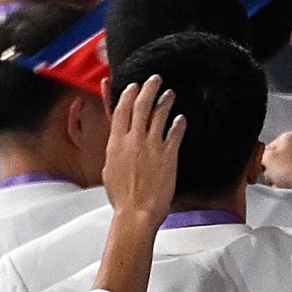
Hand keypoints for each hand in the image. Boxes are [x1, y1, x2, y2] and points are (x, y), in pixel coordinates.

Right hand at [102, 74, 184, 221]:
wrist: (136, 212)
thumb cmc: (122, 196)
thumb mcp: (109, 169)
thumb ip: (115, 151)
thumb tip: (118, 143)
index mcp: (115, 143)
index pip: (120, 111)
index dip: (127, 95)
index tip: (132, 86)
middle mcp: (132, 140)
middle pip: (140, 106)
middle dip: (148, 89)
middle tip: (155, 79)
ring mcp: (151, 146)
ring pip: (158, 116)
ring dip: (165, 101)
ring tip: (170, 93)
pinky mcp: (168, 155)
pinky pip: (175, 133)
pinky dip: (179, 124)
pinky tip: (182, 118)